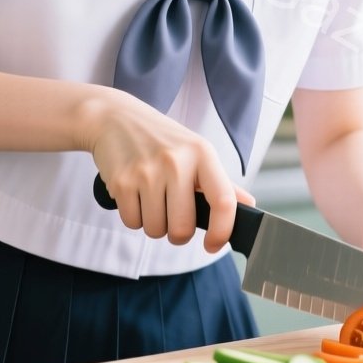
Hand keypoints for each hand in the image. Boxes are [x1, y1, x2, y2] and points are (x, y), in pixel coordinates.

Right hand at [83, 88, 251, 253]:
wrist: (114, 118)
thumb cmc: (160, 139)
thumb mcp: (196, 151)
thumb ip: (221, 182)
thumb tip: (248, 205)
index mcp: (202, 154)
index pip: (223, 202)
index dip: (222, 232)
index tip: (213, 244)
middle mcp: (176, 162)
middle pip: (183, 228)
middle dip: (178, 234)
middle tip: (173, 217)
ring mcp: (147, 171)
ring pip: (155, 229)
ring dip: (153, 224)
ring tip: (151, 199)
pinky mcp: (121, 181)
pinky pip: (132, 223)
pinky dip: (134, 217)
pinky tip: (135, 194)